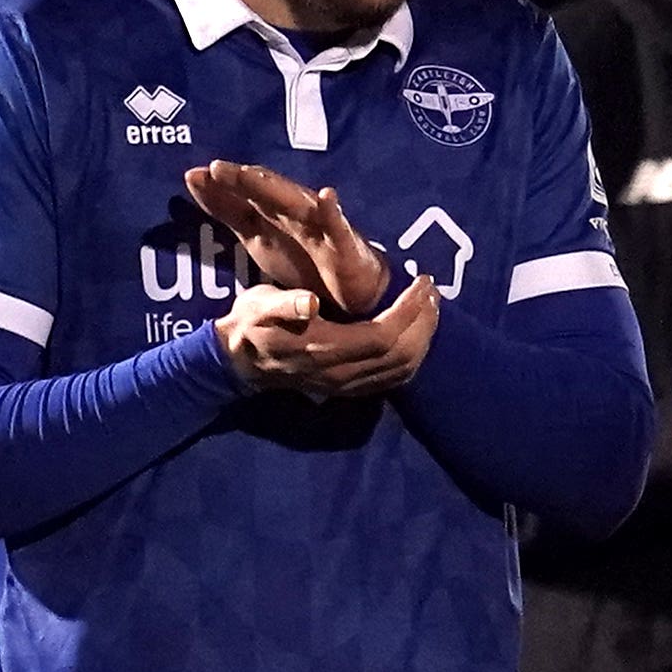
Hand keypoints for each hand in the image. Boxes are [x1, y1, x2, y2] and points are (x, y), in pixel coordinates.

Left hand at [185, 159, 388, 318]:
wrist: (348, 293)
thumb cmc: (302, 258)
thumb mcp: (256, 235)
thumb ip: (227, 207)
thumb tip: (192, 177)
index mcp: (272, 212)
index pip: (244, 193)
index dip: (221, 185)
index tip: (193, 176)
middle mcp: (294, 212)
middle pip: (267, 192)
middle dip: (245, 181)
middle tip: (219, 169)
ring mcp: (320, 226)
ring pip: (296, 203)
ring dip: (277, 189)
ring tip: (255, 176)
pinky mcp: (345, 243)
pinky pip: (338, 227)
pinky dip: (333, 212)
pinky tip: (328, 196)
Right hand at [219, 269, 439, 400]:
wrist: (239, 362)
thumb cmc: (251, 324)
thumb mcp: (259, 306)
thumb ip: (284, 304)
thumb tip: (309, 302)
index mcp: (324, 349)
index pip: (383, 336)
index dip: (408, 311)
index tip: (421, 282)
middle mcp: (341, 374)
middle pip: (400, 355)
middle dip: (423, 322)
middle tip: (432, 291)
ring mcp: (346, 386)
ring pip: (401, 370)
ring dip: (423, 339)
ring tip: (430, 307)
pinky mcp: (349, 389)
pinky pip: (392, 379)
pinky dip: (413, 357)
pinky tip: (417, 334)